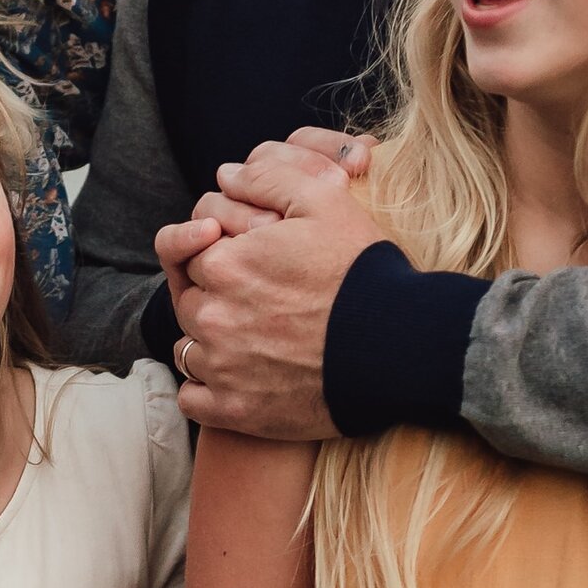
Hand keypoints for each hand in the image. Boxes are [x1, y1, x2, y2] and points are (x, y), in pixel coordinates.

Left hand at [155, 136, 384, 441]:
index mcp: (223, 263)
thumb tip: (225, 176)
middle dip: (213, 295)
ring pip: (187, 348)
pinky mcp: (234, 411)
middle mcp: (211, 316)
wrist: (400, 346)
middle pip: (188, 299)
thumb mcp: (325, 200)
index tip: (252, 261)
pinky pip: (191, 398)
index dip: (218, 249)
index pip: (189, 250)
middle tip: (259, 299)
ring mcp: (220, 367)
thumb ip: (267, 178)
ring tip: (253, 339)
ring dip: (208, 342)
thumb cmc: (363, 270)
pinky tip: (237, 378)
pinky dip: (205, 389)